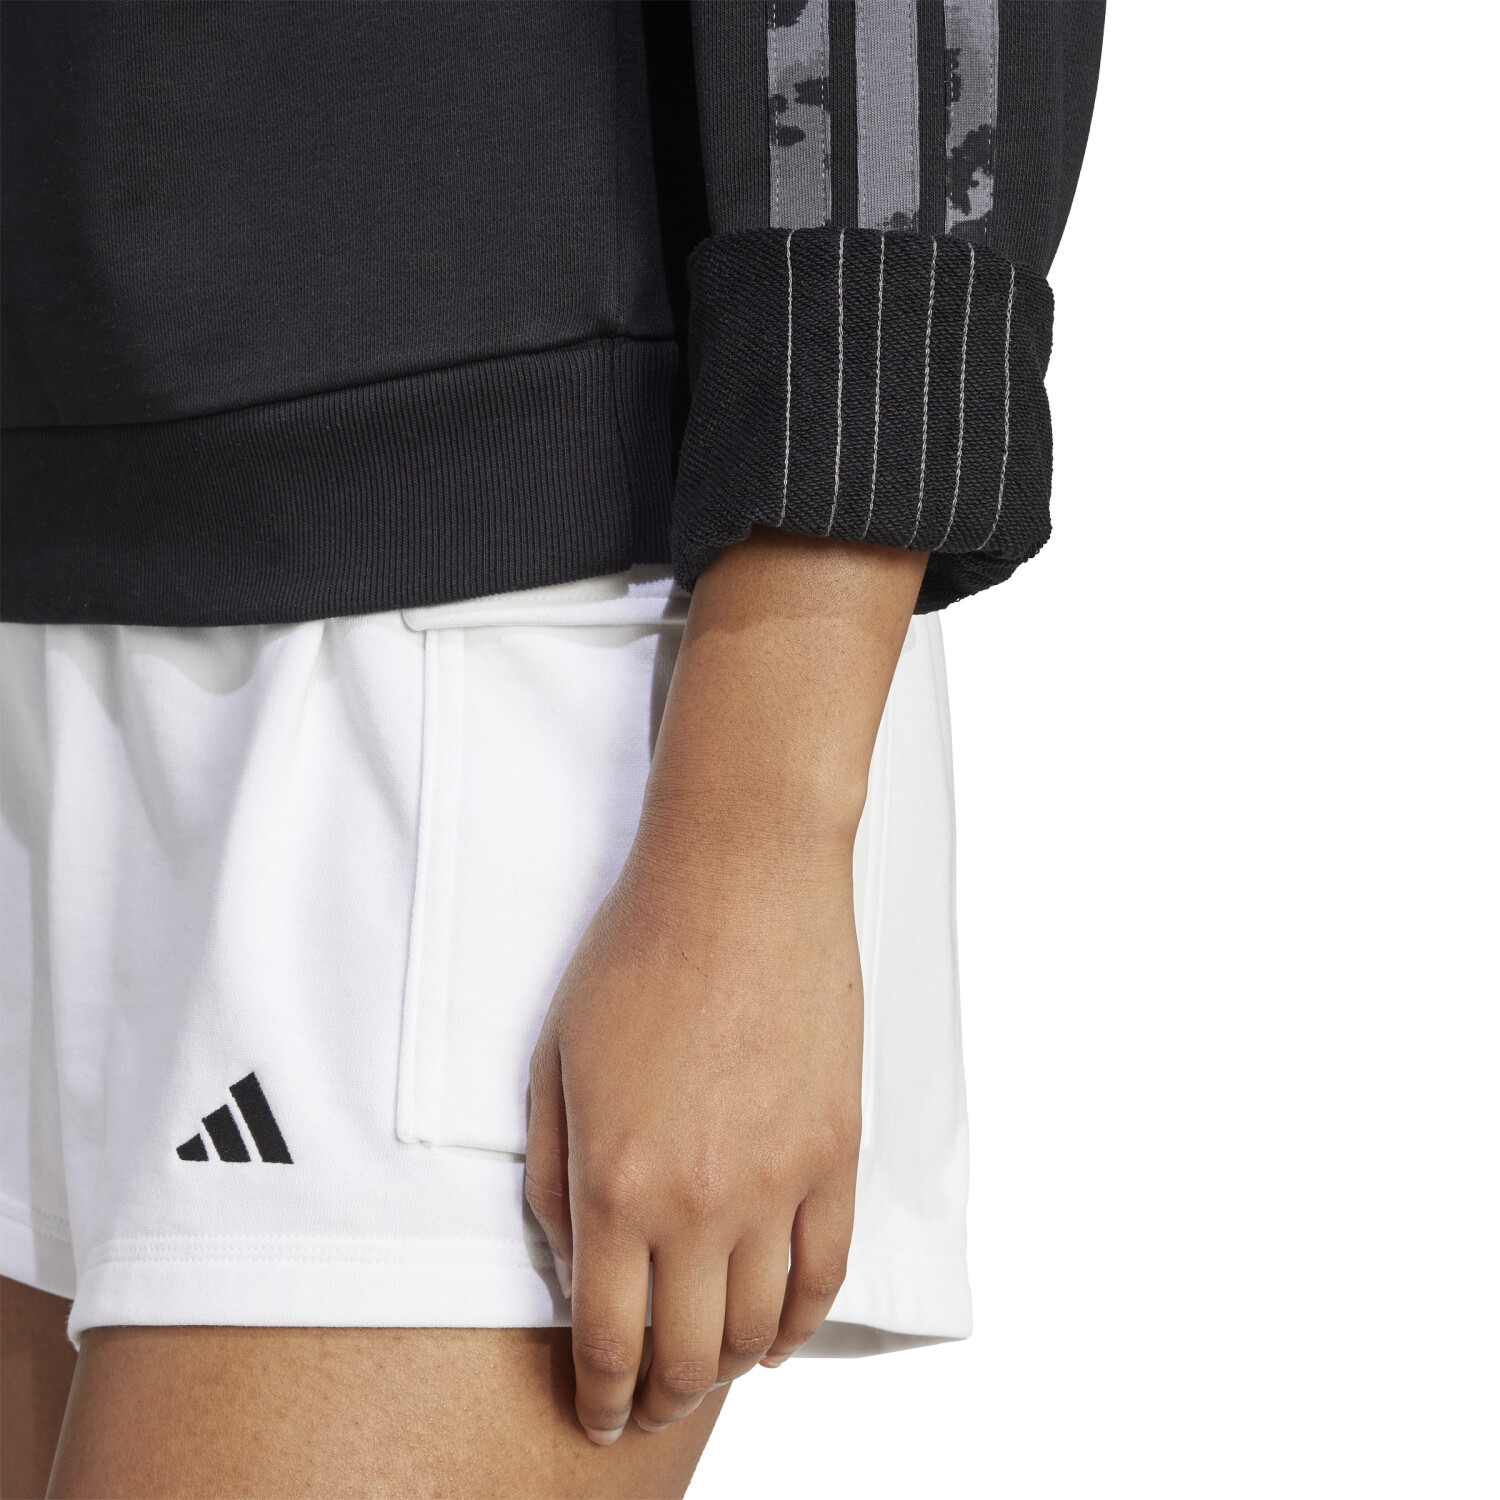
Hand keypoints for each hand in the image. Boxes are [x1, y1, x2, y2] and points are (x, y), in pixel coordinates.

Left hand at [524, 527, 926, 1442]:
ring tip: (707, 1365)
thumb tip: (573, 1262)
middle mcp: (701, 1203)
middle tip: (645, 1404)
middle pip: (687, 1354)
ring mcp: (779, 1182)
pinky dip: (800, 1321)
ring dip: (729, 1366)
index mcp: (617, 1184)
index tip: (599, 1418)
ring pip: (761, 1328)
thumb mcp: (554, 1063)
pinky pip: (827, 1272)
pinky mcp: (836, 1152)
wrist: (739, 880)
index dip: (600, 1398)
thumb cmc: (636, 955)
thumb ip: (556, 1178)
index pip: (607, 1341)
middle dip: (658, 1397)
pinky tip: (776, 1330)